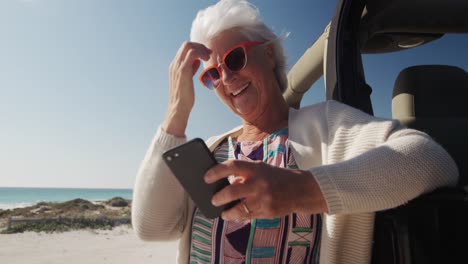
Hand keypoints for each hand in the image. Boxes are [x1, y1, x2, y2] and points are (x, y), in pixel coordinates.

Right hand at [162, 42, 210, 136]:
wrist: (179, 108)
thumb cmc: (185, 96)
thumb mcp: (188, 79)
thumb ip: (191, 68)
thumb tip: (197, 61)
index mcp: (175, 66)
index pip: (184, 48)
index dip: (197, 48)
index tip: (207, 54)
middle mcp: (175, 64)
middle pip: (186, 44)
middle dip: (200, 46)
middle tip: (209, 53)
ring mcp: (178, 66)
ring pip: (189, 46)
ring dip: (201, 49)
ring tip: (208, 57)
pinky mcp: (183, 70)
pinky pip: (192, 54)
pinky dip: (201, 53)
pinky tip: (206, 60)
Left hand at [204, 160, 326, 220]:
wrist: (300, 189)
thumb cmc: (276, 177)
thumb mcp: (261, 169)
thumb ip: (244, 174)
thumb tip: (225, 183)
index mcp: (256, 168)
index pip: (232, 166)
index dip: (216, 171)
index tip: (206, 177)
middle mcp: (259, 182)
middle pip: (232, 191)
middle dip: (218, 197)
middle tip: (213, 200)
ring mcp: (263, 198)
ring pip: (239, 209)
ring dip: (227, 212)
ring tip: (222, 212)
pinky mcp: (268, 211)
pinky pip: (248, 217)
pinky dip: (238, 217)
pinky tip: (233, 216)